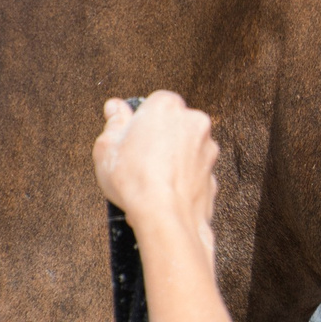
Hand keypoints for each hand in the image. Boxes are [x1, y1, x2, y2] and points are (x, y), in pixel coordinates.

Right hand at [92, 93, 218, 252]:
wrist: (166, 217)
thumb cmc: (135, 181)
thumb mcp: (106, 147)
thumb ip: (113, 122)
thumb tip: (115, 108)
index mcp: (167, 106)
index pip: (154, 103)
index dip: (139, 122)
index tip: (128, 137)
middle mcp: (194, 121)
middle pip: (173, 125)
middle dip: (158, 139)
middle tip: (137, 160)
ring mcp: (208, 149)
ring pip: (186, 150)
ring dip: (172, 160)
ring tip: (150, 180)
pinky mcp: (214, 174)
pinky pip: (194, 173)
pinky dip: (183, 180)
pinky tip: (164, 193)